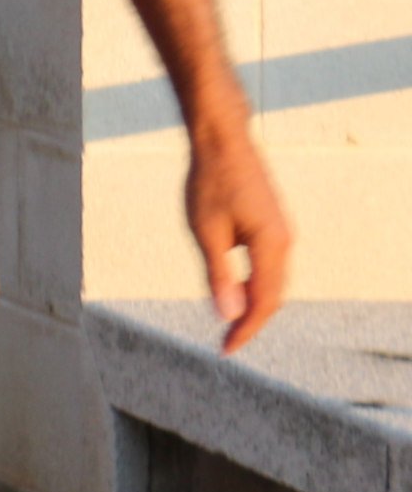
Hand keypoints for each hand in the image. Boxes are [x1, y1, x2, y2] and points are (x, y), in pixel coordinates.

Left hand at [185, 118, 294, 350]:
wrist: (222, 141)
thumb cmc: (210, 183)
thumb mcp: (207, 233)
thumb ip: (219, 275)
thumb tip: (229, 314)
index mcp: (272, 245)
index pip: (264, 301)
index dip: (246, 329)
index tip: (226, 350)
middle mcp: (284, 241)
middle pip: (273, 294)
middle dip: (252, 321)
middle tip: (227, 343)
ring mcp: (281, 231)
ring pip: (273, 280)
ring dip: (255, 304)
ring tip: (232, 325)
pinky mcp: (272, 224)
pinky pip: (268, 264)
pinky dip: (255, 283)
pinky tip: (237, 290)